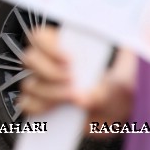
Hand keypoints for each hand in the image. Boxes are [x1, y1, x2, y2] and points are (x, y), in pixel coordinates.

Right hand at [19, 27, 135, 127]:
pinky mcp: (41, 105)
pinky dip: (40, 109)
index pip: (41, 36)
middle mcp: (49, 63)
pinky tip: (58, 111)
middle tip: (72, 81)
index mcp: (64, 46)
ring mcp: (42, 84)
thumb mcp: (121, 83)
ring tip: (72, 100)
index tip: (70, 60)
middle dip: (50, 72)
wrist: (118, 113)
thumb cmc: (117, 89)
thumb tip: (83, 99)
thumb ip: (106, 90)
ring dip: (50, 94)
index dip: (50, 46)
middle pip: (30, 59)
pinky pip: (28, 105)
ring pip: (29, 85)